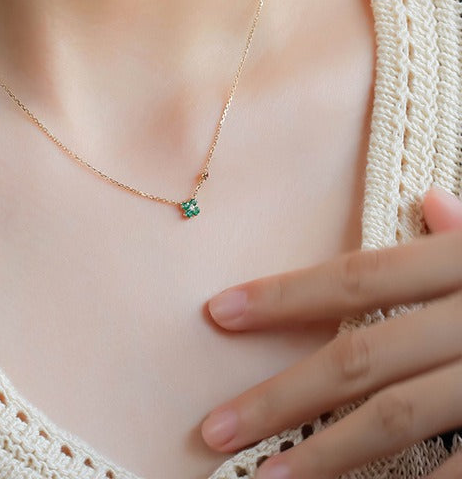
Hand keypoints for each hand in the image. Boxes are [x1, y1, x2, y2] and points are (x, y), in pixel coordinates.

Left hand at [200, 184, 461, 478]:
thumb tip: (427, 199)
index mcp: (460, 269)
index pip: (356, 278)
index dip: (283, 295)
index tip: (217, 312)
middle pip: (358, 356)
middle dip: (280, 395)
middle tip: (215, 429)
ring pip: (396, 416)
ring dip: (323, 453)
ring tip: (265, 478)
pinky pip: (454, 470)